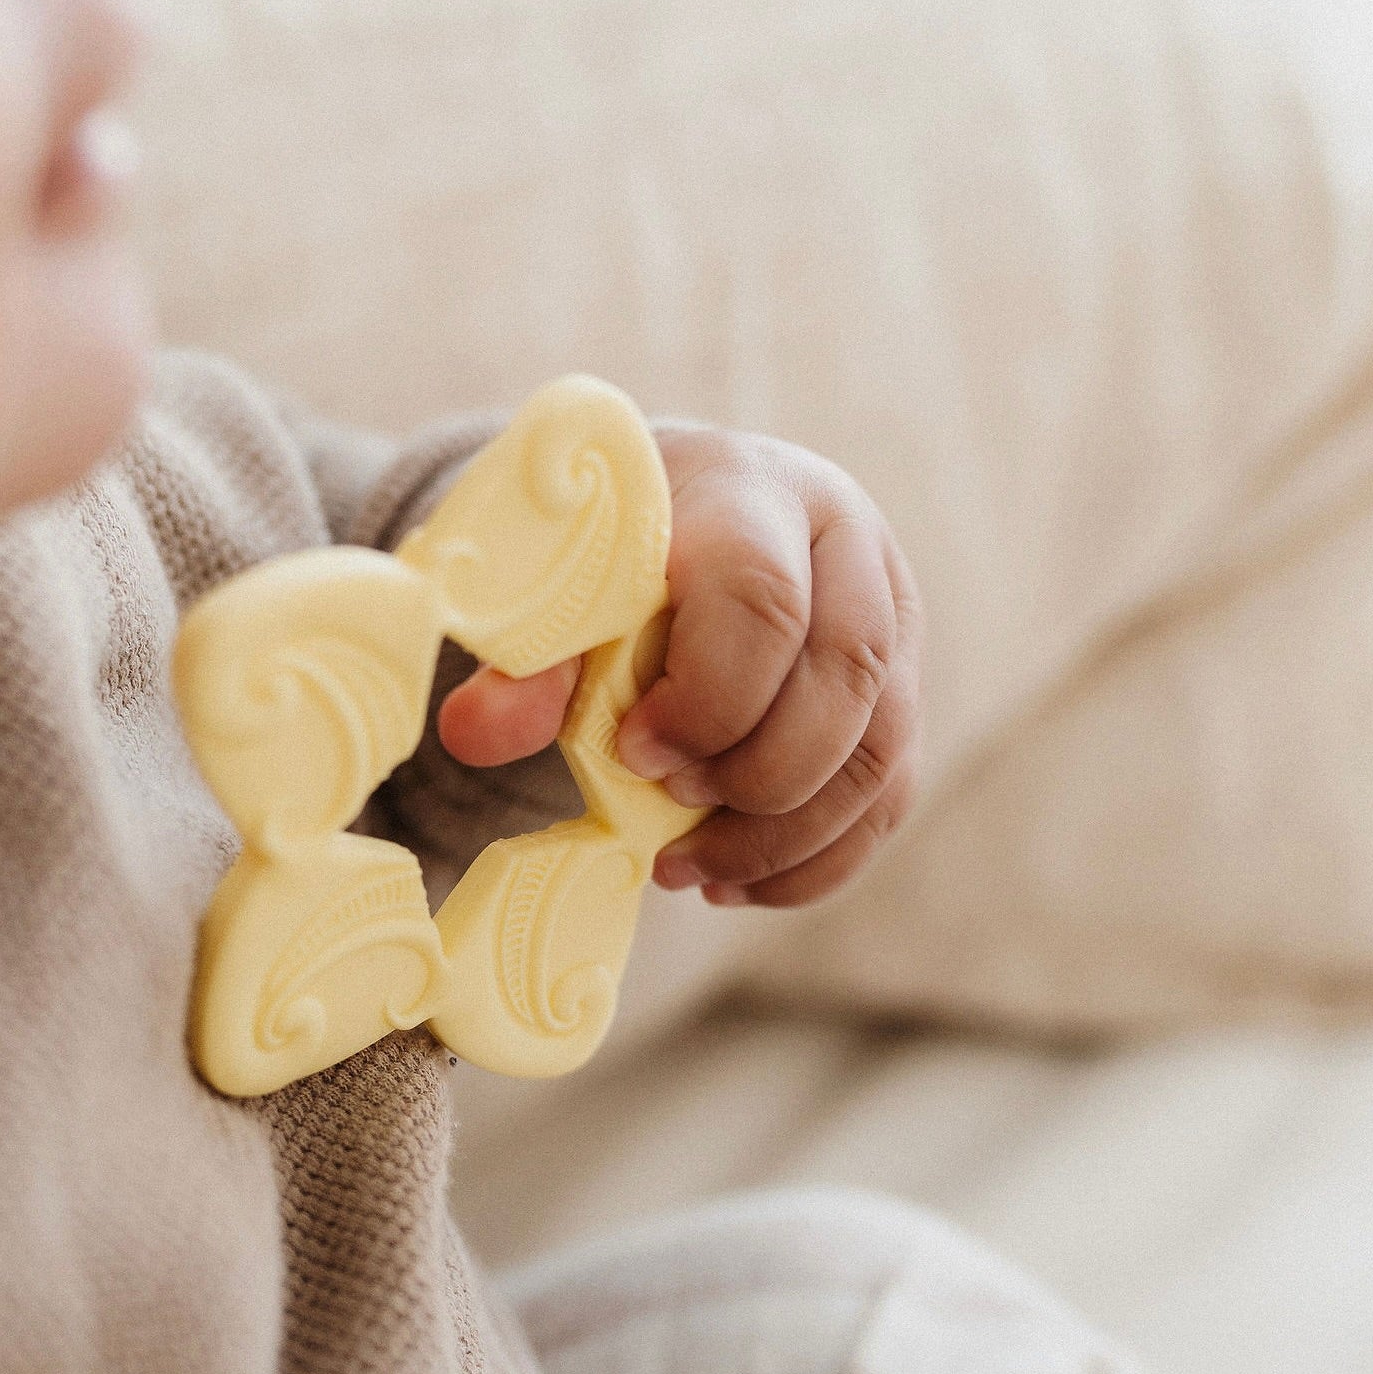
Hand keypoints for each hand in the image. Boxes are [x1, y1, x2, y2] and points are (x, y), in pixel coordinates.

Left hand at [436, 425, 921, 907]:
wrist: (678, 510)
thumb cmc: (615, 547)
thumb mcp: (567, 579)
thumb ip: (529, 656)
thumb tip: (471, 733)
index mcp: (752, 492)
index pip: (762, 598)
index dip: (707, 697)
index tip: (634, 750)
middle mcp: (844, 544)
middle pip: (847, 675)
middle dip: (757, 771)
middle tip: (670, 807)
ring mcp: (892, 617)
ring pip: (882, 748)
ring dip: (786, 834)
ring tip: (689, 868)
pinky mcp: (901, 689)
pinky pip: (888, 796)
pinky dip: (814, 860)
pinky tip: (734, 881)